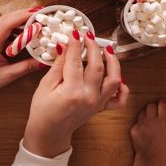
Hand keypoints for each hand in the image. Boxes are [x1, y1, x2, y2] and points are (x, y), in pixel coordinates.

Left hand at [0, 8, 44, 104]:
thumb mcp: (6, 76)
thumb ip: (25, 67)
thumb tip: (42, 62)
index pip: (7, 23)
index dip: (23, 16)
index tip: (38, 14)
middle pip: (7, 18)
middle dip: (24, 14)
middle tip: (41, 14)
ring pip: (4, 21)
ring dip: (19, 19)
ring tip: (35, 22)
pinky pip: (2, 28)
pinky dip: (15, 27)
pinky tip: (24, 32)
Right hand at [23, 30, 128, 157]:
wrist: (49, 133)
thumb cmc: (43, 111)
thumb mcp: (45, 85)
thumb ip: (58, 65)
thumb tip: (65, 45)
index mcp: (72, 91)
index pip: (76, 61)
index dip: (76, 44)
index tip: (75, 33)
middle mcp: (89, 97)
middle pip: (98, 65)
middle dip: (94, 47)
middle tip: (88, 36)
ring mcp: (97, 103)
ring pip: (114, 79)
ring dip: (113, 62)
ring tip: (106, 50)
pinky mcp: (101, 107)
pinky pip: (119, 99)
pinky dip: (122, 87)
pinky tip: (117, 77)